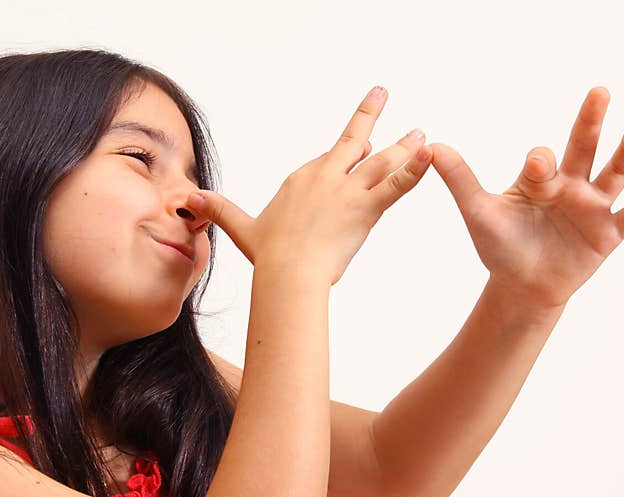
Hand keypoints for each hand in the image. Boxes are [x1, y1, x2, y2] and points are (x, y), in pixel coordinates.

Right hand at [184, 86, 432, 285]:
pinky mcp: (365, 208)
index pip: (329, 160)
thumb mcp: (241, 228)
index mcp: (300, 180)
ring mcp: (347, 190)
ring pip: (382, 162)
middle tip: (383, 95)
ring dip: (404, 146)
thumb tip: (192, 199)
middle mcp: (325, 177)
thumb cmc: (268, 255)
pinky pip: (396, 185)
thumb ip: (220, 210)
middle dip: (369, 117)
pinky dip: (415, 170)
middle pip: (353, 142)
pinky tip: (432, 155)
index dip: (346, 156)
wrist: (288, 272)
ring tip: (422, 132)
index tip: (363, 147)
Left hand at [431, 87, 623, 309]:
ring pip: (614, 175)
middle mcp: (571, 186)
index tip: (535, 166)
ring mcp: (593, 208)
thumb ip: (459, 179)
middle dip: (591, 122)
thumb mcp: (478, 211)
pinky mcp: (608, 235)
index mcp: (541, 179)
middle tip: (598, 92)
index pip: (545, 160)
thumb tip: (430, 146)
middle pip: (585, 148)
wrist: (520, 286)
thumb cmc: (501, 246)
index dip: (540, 162)